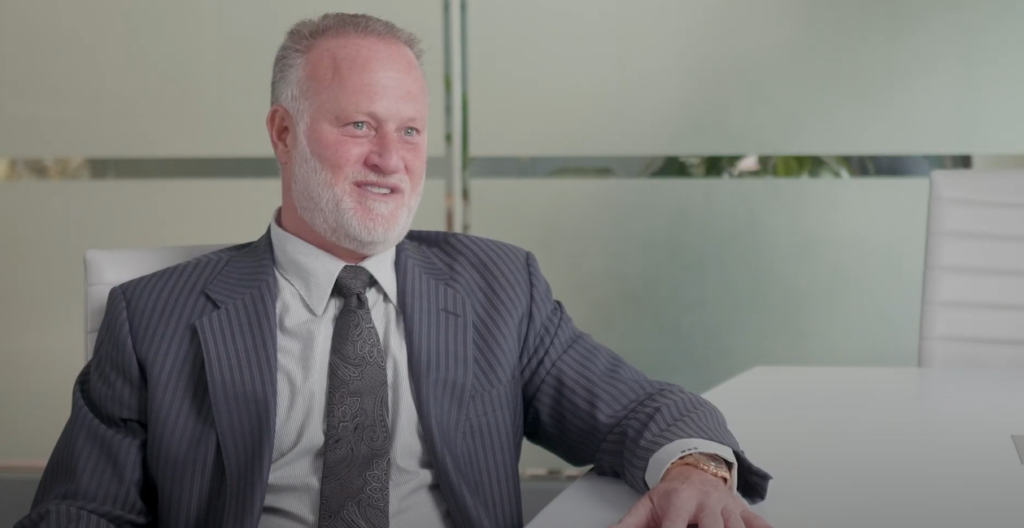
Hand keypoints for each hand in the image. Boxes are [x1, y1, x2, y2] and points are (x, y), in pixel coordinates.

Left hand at [610, 465, 771, 527]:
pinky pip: (758, 522)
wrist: (693, 468)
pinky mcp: (742, 510)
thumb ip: (628, 525)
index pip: (675, 527)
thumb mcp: (646, 505)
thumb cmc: (671, 494)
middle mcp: (705, 502)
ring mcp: (726, 506)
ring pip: (735, 526)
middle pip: (712, 527)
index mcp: (679, 501)